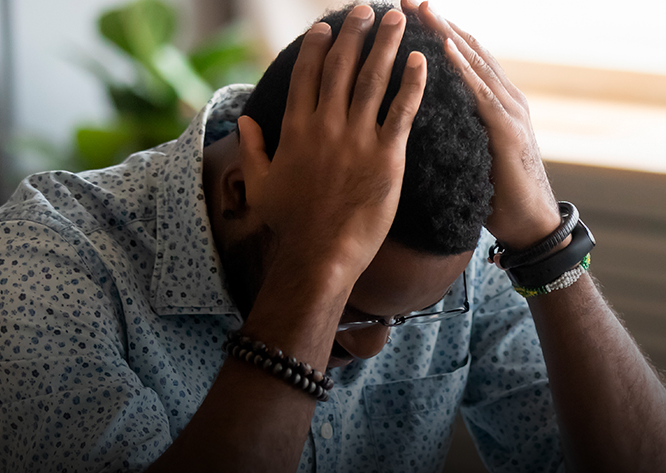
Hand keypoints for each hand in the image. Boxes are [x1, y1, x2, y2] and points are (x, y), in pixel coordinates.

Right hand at [237, 6, 426, 280]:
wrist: (321, 255)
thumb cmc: (291, 225)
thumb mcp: (261, 184)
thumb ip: (252, 148)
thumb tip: (245, 121)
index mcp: (295, 129)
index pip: (306, 74)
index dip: (318, 46)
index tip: (327, 25)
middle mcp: (325, 126)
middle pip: (342, 67)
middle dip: (355, 32)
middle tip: (368, 8)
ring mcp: (356, 139)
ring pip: (373, 80)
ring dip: (386, 45)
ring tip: (397, 18)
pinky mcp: (386, 157)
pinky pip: (402, 111)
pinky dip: (412, 83)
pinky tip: (420, 59)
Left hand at [404, 0, 561, 250]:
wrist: (531, 225)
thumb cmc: (499, 196)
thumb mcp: (472, 155)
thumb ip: (458, 133)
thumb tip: (424, 126)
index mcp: (496, 104)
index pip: (466, 58)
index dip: (439, 32)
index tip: (410, 12)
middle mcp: (507, 99)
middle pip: (470, 50)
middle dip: (439, 22)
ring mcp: (511, 112)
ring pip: (476, 63)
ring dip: (448, 34)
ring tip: (423, 10)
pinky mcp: (508, 131)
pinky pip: (482, 93)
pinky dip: (464, 68)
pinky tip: (444, 48)